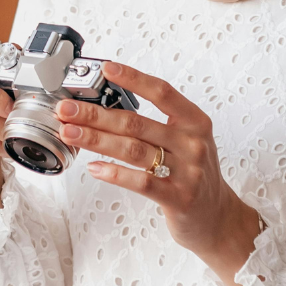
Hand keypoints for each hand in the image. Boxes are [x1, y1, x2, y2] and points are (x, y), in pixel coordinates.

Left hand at [54, 61, 265, 285]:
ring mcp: (188, 171)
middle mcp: (193, 143)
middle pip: (136, 122)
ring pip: (133, 150)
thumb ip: (156, 124)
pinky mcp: (179, 198)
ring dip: (96, 140)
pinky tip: (94, 168)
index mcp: (195, 122)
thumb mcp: (187, 141)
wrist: (218, 217)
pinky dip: (114, 173)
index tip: (106, 69)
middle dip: (95, 114)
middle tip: (67, 109)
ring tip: (70, 133)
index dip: (133, 78)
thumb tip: (106, 109)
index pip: (161, 92)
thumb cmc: (195, 175)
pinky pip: (141, 182)